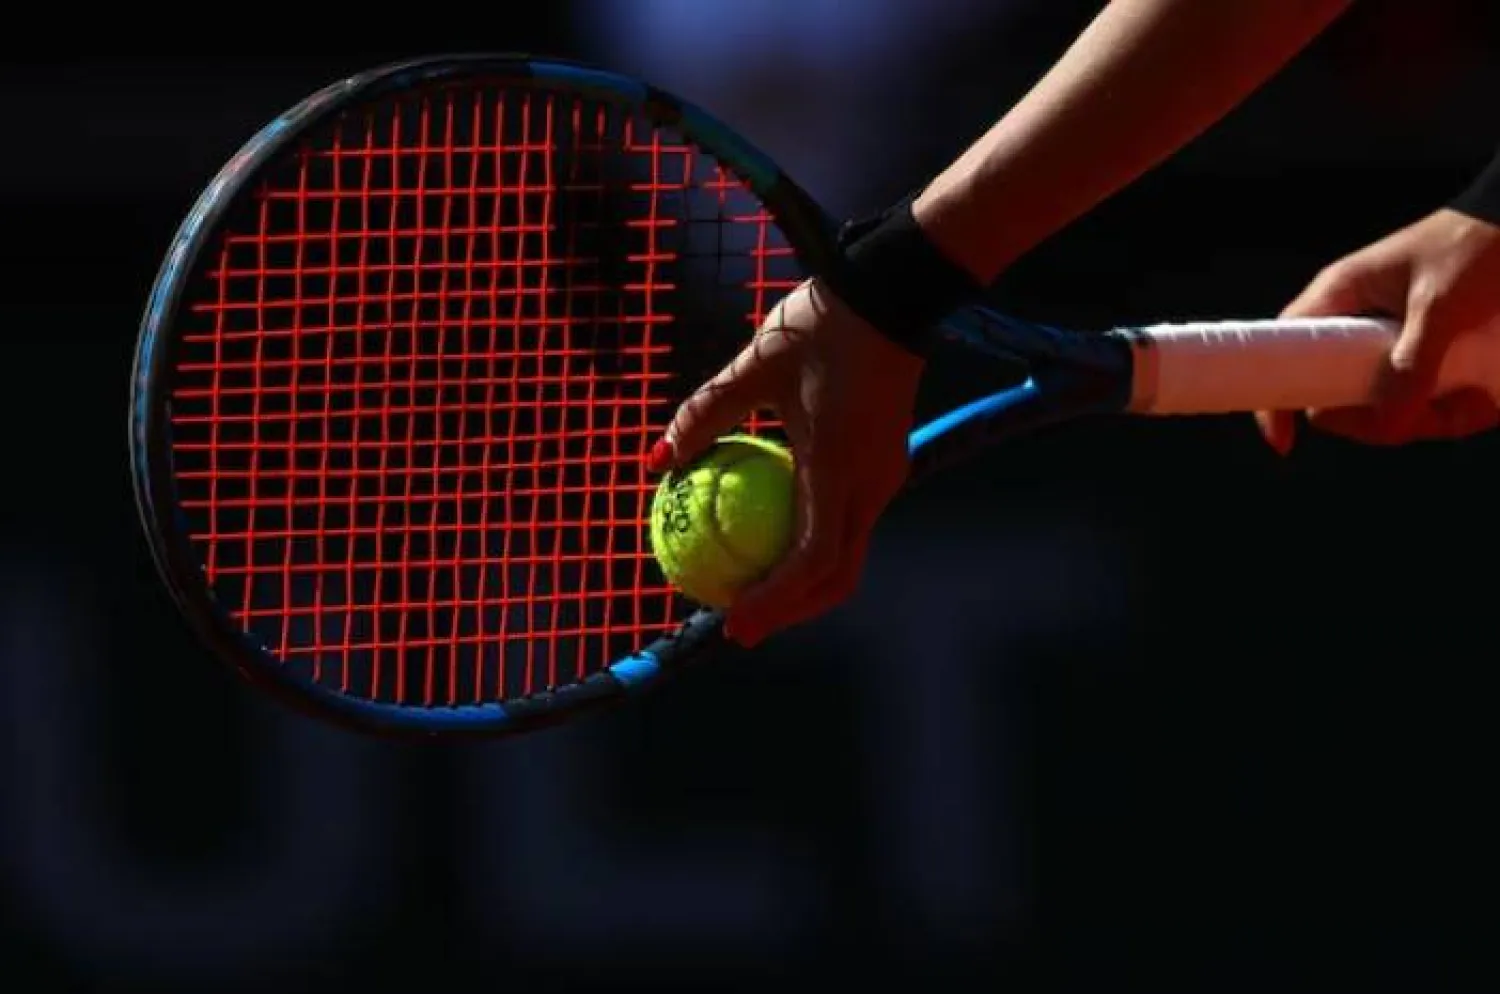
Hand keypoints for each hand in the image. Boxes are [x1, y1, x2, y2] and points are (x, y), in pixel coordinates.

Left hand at [647, 279, 923, 647]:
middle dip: (788, 612)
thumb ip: (704, 414)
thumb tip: (657, 459)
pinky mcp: (884, 468)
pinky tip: (773, 544)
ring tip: (751, 595)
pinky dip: (812, 551)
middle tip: (737, 627)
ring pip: (846, 557)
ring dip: (802, 586)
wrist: (891, 295)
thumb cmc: (820, 326)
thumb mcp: (753, 367)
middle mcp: (869, 485)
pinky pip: (847, 525)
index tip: (732, 624)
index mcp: (838, 467)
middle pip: (836, 577)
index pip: (812, 561)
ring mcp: (883, 479)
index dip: (773, 602)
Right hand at [1255, 208, 1499, 453]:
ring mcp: (1393, 346)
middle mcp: (1358, 326)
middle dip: (1369, 420)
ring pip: (1382, 406)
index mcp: (1341, 298)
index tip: (1286, 444)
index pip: (1284, 350)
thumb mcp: (1441, 306)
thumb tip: (1387, 426)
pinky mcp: (1428, 359)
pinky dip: (1449, 412)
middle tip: (1405, 426)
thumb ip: (1413, 364)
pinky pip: (1422, 402)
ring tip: (1468, 405)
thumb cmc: (1475, 246)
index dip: (1276, 398)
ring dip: (1420, 420)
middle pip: (1335, 393)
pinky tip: (1481, 401)